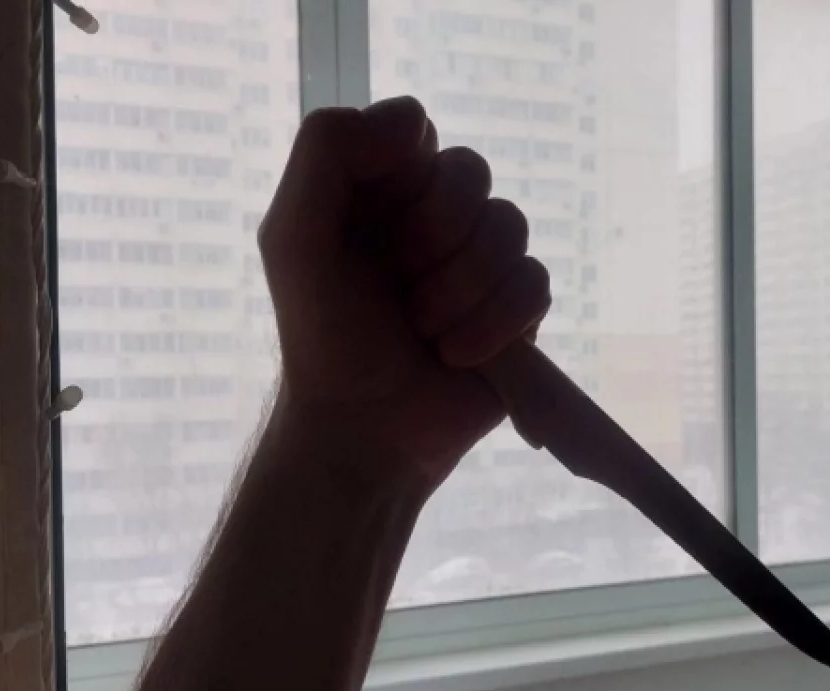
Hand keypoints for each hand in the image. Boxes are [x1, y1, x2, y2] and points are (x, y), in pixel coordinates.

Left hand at [257, 97, 550, 481]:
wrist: (365, 430)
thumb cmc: (324, 338)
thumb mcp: (294, 236)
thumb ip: (327, 152)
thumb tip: (415, 121)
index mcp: (380, 189)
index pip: (417, 134)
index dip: (399, 182)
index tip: (367, 232)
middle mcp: (435, 216)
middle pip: (470, 173)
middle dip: (430, 240)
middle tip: (397, 290)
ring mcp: (482, 262)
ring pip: (510, 226)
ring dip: (459, 291)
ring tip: (425, 333)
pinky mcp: (519, 310)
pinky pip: (535, 283)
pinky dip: (493, 326)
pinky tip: (459, 357)